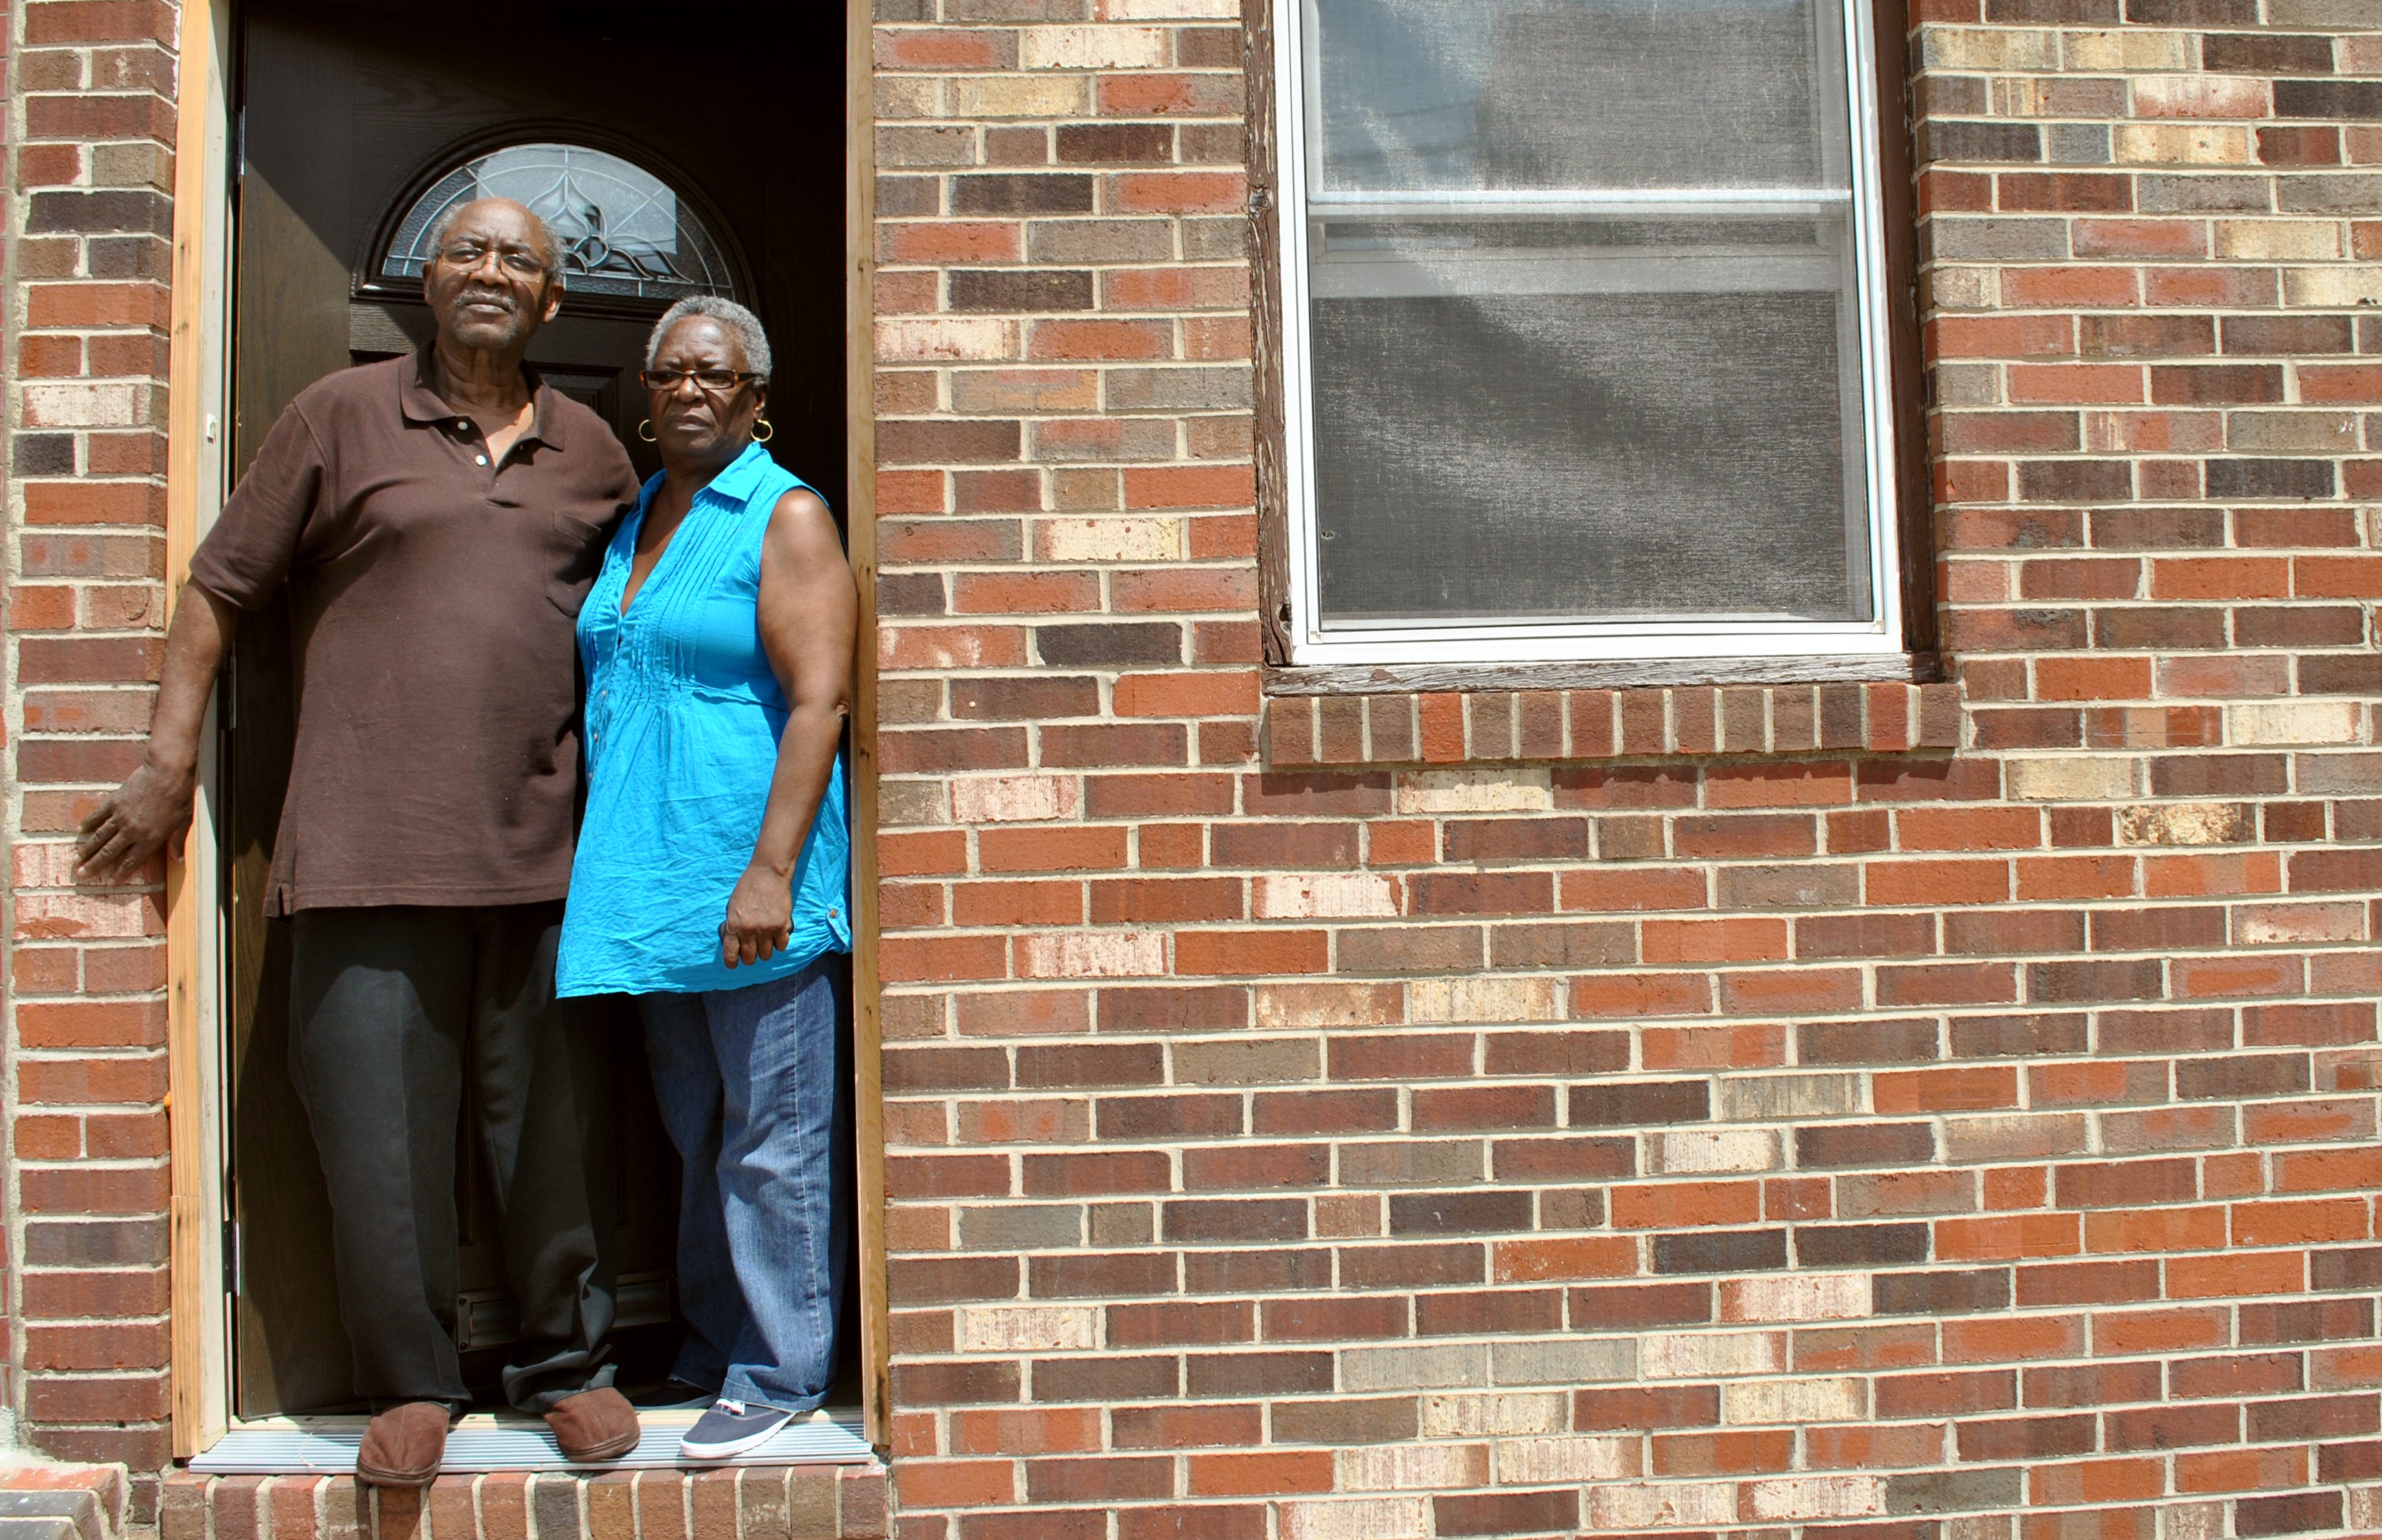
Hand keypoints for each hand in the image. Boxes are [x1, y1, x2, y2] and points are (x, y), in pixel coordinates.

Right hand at [76, 756, 196, 883]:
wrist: (167, 773)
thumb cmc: (179, 798)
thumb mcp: (184, 823)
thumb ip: (177, 843)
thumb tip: (179, 862)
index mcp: (150, 838)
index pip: (131, 861)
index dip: (119, 873)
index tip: (109, 883)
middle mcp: (132, 830)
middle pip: (110, 852)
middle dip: (95, 865)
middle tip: (81, 874)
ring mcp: (121, 816)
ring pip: (100, 836)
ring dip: (87, 849)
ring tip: (77, 859)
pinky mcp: (114, 801)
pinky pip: (97, 815)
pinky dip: (88, 823)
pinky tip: (80, 831)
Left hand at [719, 863, 793, 968]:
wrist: (768, 874)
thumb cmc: (747, 887)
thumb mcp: (732, 907)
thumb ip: (733, 925)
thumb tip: (734, 942)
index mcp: (734, 926)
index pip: (730, 955)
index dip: (732, 962)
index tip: (734, 963)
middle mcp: (749, 931)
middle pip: (750, 959)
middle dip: (750, 956)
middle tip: (751, 948)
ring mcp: (767, 930)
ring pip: (766, 955)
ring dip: (765, 950)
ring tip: (765, 940)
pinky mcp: (782, 926)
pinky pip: (781, 946)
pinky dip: (779, 943)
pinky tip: (776, 934)